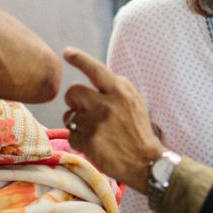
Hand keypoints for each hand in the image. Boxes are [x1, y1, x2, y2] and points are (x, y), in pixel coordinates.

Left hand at [62, 46, 164, 193]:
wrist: (145, 161)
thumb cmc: (138, 130)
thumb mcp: (134, 101)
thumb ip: (116, 88)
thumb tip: (93, 77)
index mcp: (120, 91)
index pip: (95, 69)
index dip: (79, 58)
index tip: (67, 51)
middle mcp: (107, 104)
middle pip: (73, 91)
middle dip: (73, 100)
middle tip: (82, 109)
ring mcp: (96, 123)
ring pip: (69, 115)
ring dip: (76, 123)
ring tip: (92, 130)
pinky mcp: (89, 141)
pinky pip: (71, 135)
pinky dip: (79, 140)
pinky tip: (94, 144)